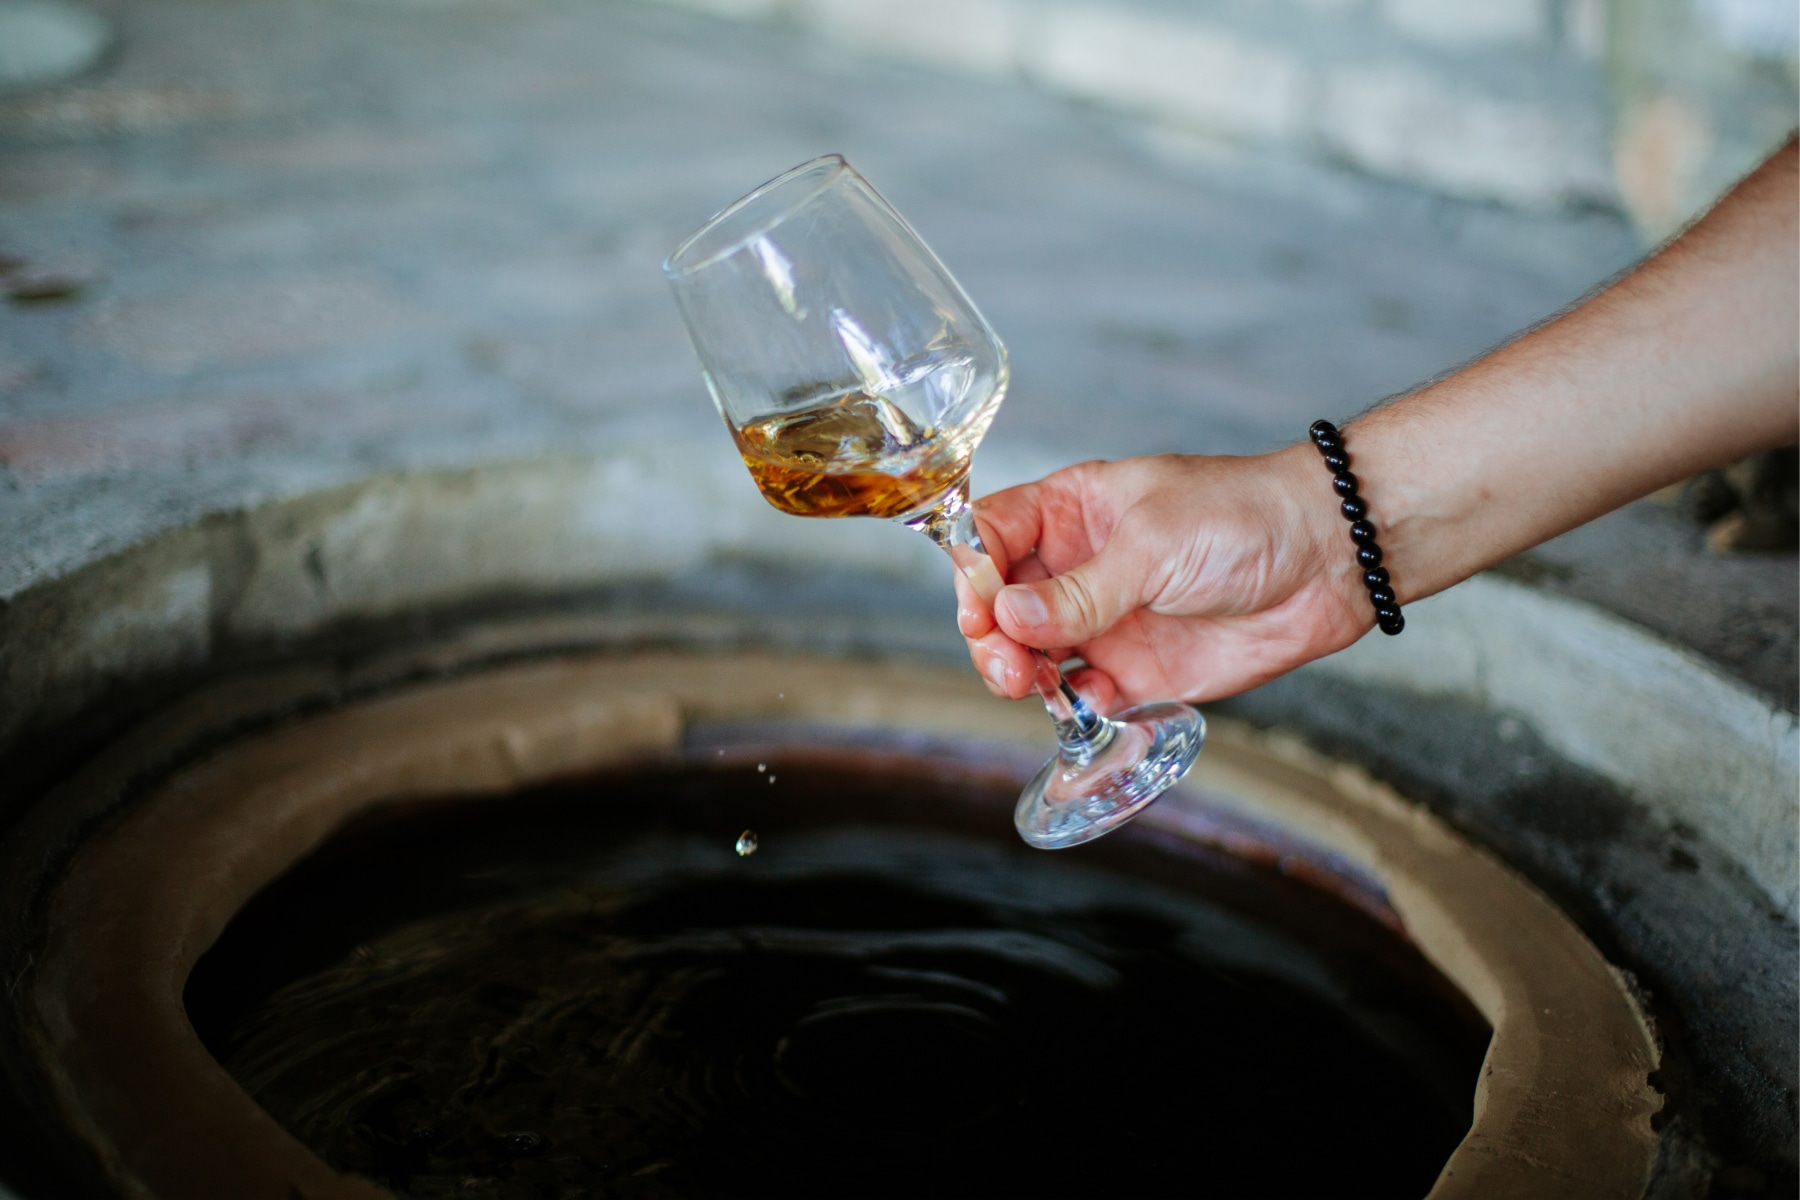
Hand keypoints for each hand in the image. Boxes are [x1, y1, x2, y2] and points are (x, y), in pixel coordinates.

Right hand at [955, 446, 1373, 710]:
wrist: (1329, 561)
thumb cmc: (1245, 518)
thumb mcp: (1154, 543)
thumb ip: (1080, 590)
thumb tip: (1010, 619)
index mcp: (1072, 510)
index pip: (993, 533)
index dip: (974, 570)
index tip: (979, 608)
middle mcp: (1077, 566)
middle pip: (1000, 603)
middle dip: (989, 634)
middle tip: (1006, 662)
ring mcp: (1103, 619)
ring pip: (1029, 654)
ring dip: (1018, 673)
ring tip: (1030, 686)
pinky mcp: (1134, 669)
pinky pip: (1080, 694)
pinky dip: (1070, 704)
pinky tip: (1086, 700)